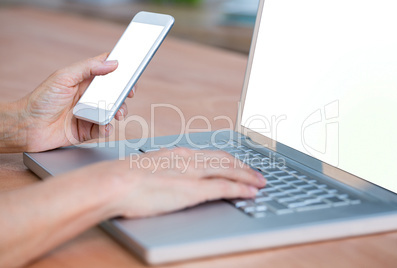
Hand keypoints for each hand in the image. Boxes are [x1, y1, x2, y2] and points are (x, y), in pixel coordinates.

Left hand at [19, 53, 134, 151]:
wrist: (27, 127)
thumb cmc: (41, 100)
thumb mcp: (64, 77)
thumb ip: (88, 68)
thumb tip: (112, 63)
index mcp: (84, 81)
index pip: (107, 73)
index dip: (121, 73)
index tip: (131, 75)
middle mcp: (89, 97)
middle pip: (114, 93)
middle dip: (124, 95)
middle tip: (128, 96)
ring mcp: (90, 113)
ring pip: (113, 111)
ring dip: (119, 112)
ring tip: (117, 114)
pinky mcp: (88, 130)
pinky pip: (105, 129)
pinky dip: (108, 128)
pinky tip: (104, 126)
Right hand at [93, 148, 266, 217]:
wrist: (114, 182)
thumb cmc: (124, 178)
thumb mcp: (149, 167)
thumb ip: (164, 170)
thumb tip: (169, 176)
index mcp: (178, 154)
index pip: (212, 154)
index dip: (230, 160)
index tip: (238, 164)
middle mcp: (189, 160)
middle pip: (225, 161)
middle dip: (244, 167)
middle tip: (257, 173)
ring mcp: (192, 174)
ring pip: (229, 171)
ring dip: (248, 177)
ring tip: (260, 182)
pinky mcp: (193, 190)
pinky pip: (224, 187)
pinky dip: (241, 189)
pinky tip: (251, 192)